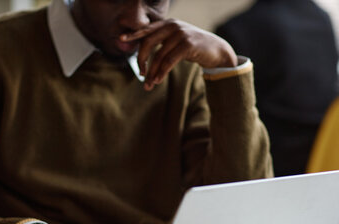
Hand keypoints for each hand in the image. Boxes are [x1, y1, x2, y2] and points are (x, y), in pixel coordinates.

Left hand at [120, 20, 237, 90]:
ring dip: (152, 72)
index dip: (133, 34)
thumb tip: (144, 57)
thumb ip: (162, 43)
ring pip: (158, 56)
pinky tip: (158, 80)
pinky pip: (169, 61)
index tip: (121, 39)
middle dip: (141, 60)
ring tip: (149, 85)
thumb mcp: (176, 42)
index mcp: (167, 24)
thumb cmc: (193, 48)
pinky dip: (161, 72)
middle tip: (140, 74)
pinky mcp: (187, 45)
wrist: (217, 50)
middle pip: (148, 43)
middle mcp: (172, 26)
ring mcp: (180, 34)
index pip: (146, 29)